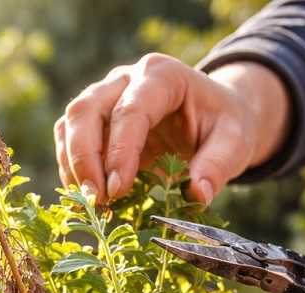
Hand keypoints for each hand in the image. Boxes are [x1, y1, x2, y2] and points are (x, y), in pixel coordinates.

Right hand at [54, 54, 289, 204]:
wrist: (213, 114)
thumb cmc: (223, 124)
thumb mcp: (235, 141)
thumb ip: (218, 165)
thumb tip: (197, 194)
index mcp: (162, 76)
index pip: (129, 110)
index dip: (119, 152)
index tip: (118, 190)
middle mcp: (126, 79)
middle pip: (86, 110)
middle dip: (84, 158)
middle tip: (96, 199)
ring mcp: (106, 96)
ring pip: (71, 122)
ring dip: (72, 165)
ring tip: (89, 203)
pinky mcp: (96, 119)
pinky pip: (69, 138)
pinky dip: (70, 168)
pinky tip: (84, 197)